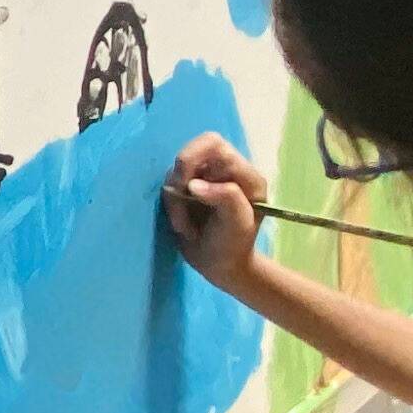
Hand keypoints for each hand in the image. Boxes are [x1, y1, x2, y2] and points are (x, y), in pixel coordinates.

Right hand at [162, 135, 270, 285]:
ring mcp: (203, 180)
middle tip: (179, 198)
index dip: (194, 158)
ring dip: (175, 200)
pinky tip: (183, 225)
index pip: (214, 145)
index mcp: (242, 173)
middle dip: (179, 176)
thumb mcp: (238, 223)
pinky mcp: (186, 191)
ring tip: (185, 225)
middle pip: (191, 150)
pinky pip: (169, 187)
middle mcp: (222, 171)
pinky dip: (172, 207)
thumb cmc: (234, 244)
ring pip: (176, 172)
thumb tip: (193, 184)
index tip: (188, 187)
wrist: (220, 266)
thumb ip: (225, 197)